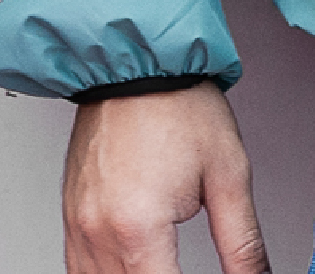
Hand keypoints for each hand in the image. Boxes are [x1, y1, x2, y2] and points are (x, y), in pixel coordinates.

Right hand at [60, 82, 265, 273]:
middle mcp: (98, 231)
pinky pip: (77, 268)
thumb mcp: (229, 178)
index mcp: (138, 227)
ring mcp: (78, 224)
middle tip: (186, 268)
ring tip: (164, 269)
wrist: (139, 62)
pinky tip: (129, 271)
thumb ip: (243, 245)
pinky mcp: (70, 215)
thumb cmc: (180, 107)